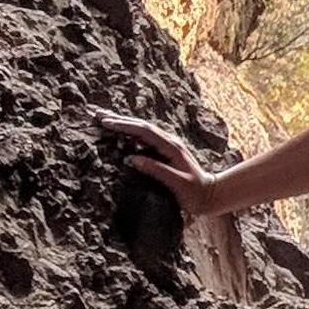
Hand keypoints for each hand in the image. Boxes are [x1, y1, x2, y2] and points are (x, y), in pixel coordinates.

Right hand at [100, 112, 223, 218]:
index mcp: (171, 147)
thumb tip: (131, 158)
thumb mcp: (176, 182)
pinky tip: (119, 131)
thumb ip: (156, 170)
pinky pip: (144, 138)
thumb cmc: (195, 192)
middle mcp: (169, 142)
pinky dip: (130, 132)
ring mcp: (168, 145)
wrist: (211, 195)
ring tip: (103, 117)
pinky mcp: (165, 151)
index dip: (124, 125)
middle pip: (141, 125)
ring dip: (122, 122)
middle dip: (118, 118)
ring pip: (142, 129)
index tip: (105, 122)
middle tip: (96, 113)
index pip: (144, 131)